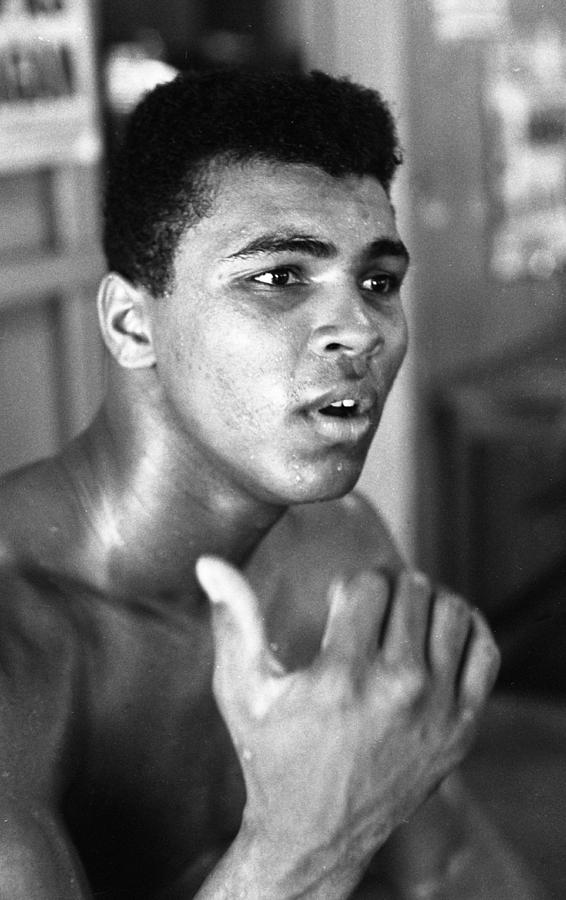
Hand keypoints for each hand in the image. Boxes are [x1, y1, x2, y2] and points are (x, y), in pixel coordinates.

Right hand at [196, 560, 499, 896]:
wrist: (316, 834)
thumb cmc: (273, 757)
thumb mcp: (243, 692)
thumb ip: (233, 622)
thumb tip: (209, 565)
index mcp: (341, 678)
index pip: (368, 584)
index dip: (349, 588)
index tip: (338, 609)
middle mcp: (397, 690)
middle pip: (412, 590)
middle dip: (387, 590)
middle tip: (369, 612)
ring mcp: (436, 710)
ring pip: (451, 610)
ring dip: (425, 605)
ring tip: (401, 621)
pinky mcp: (461, 727)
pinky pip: (484, 650)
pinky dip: (465, 631)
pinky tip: (436, 637)